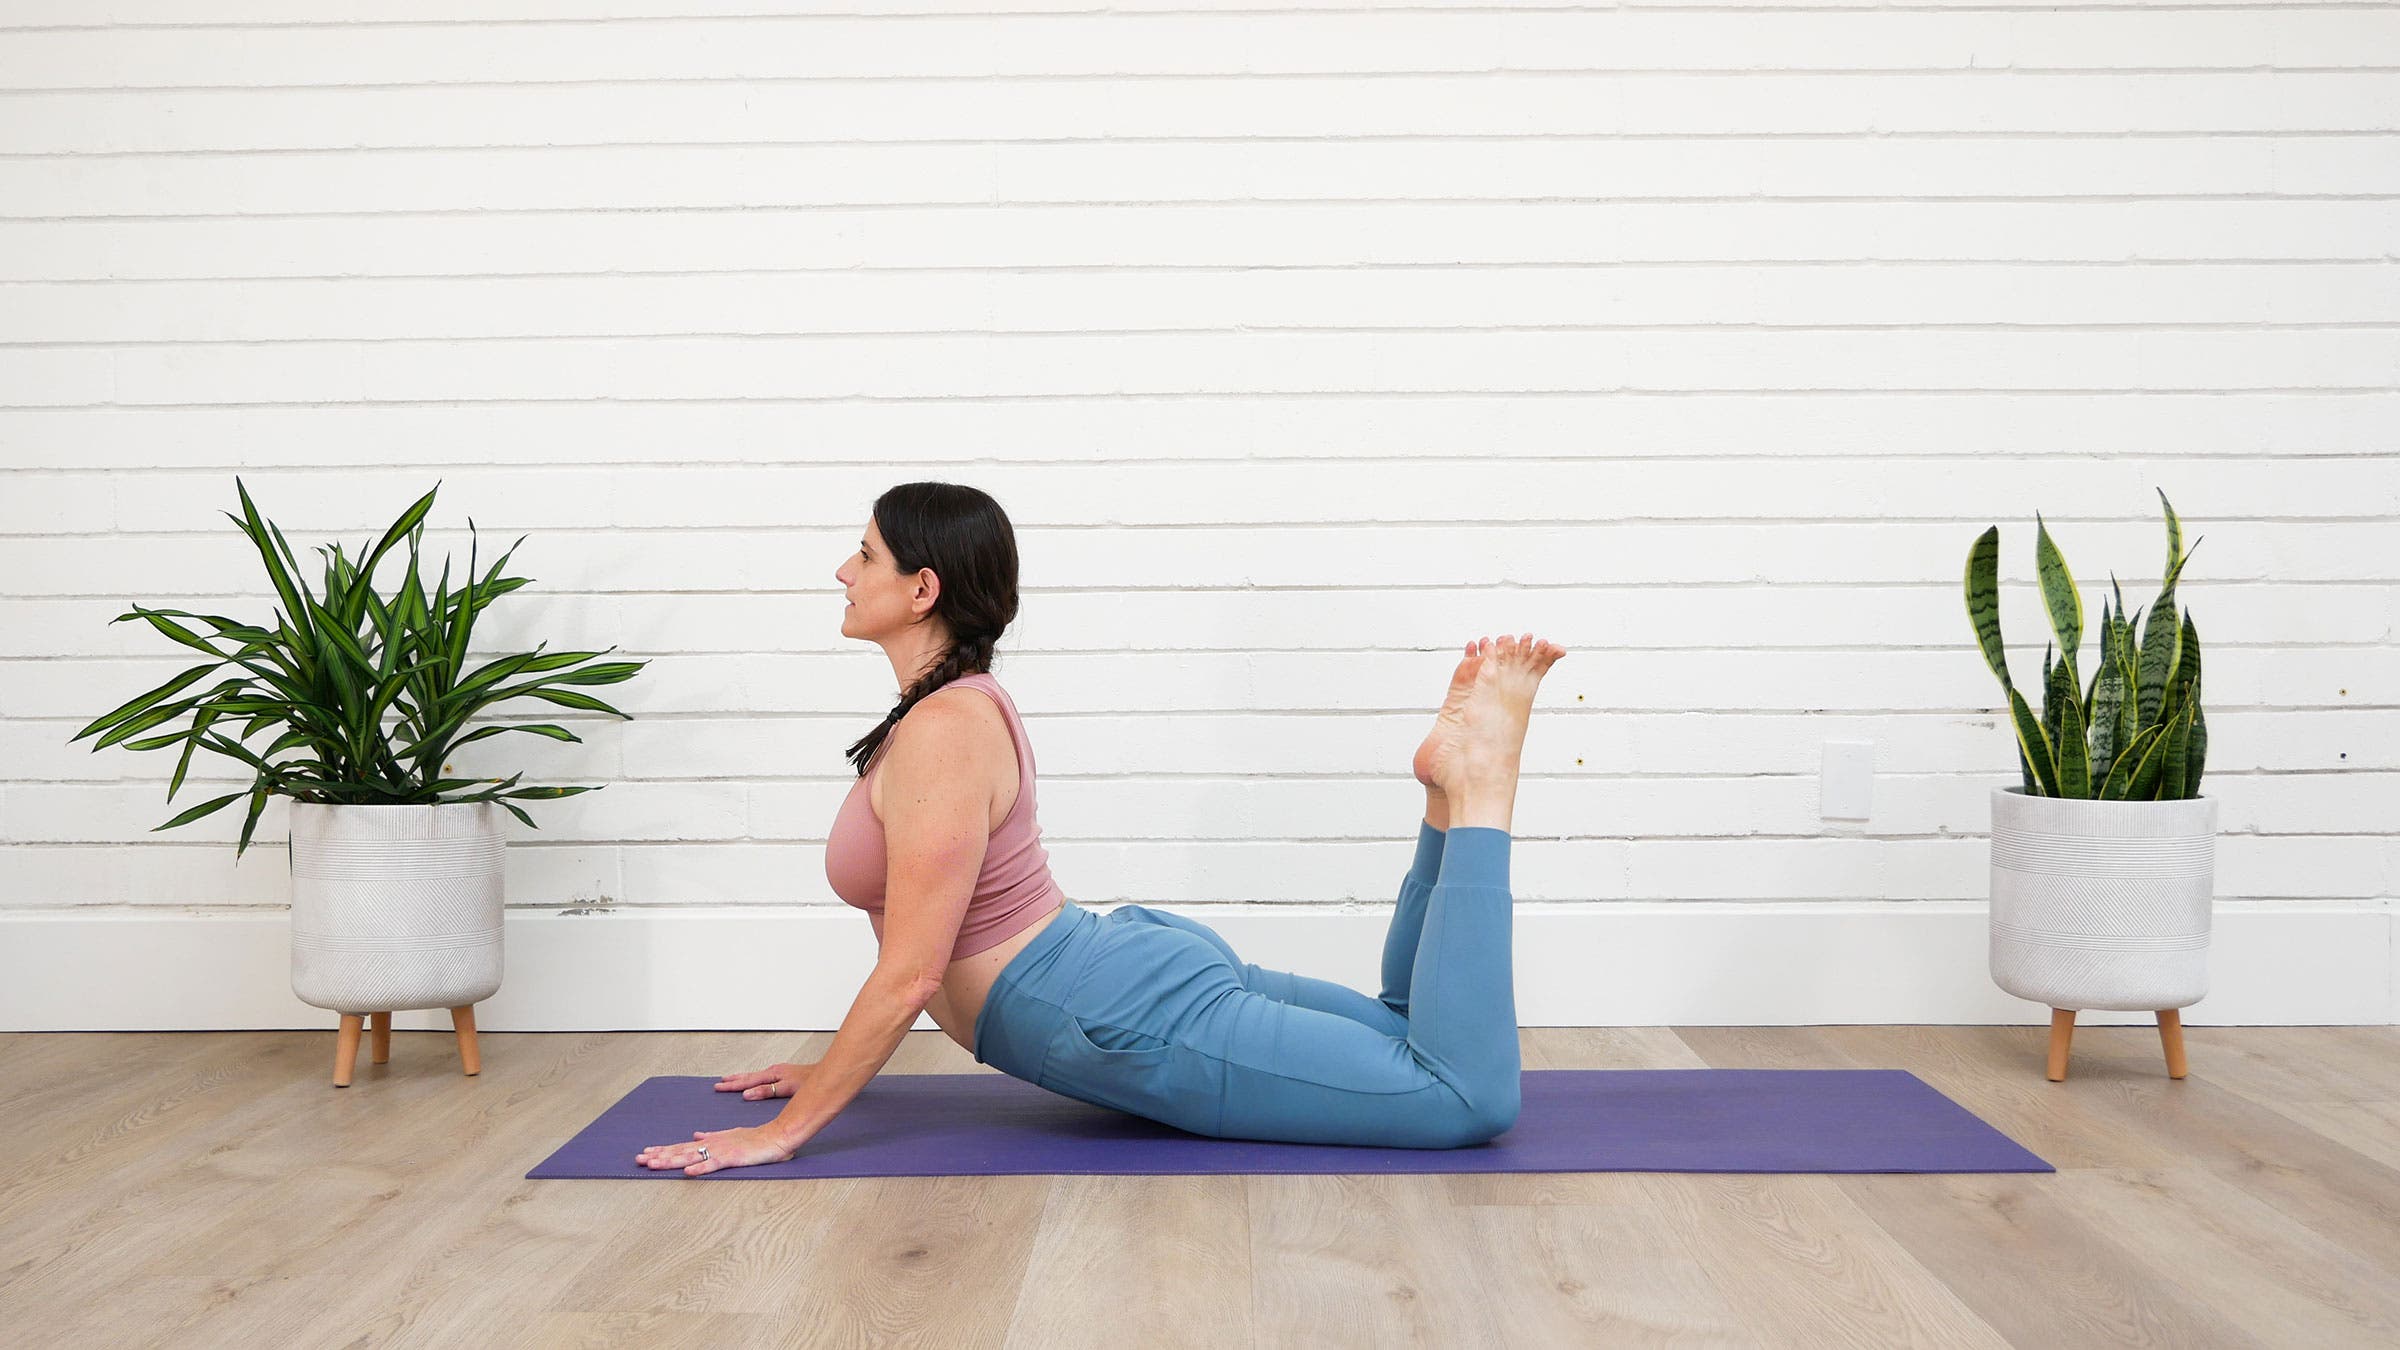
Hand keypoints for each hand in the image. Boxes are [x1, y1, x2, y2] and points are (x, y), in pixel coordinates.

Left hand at [635, 1123, 799, 1175]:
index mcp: (711, 1141)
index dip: (664, 1150)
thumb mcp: (731, 1135)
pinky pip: (714, 1164)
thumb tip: (697, 1135)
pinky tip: (687, 1173)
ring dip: (671, 1161)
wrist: (777, 1136)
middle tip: (638, 1159)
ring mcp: (721, 1151)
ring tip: (653, 1164)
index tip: (646, 1152)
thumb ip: (713, 1136)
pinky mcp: (733, 1158)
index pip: (682, 1146)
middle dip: (659, 1155)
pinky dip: (700, 1168)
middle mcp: (712, 1144)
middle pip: (681, 1151)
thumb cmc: (757, 1140)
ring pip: (691, 1157)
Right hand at [714, 1061, 814, 1100]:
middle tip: (718, 1084)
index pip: (748, 1081)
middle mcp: (774, 1071)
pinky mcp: (783, 1074)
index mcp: (773, 1074)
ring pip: (755, 1075)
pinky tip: (751, 1081)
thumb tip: (748, 1094)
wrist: (827, 1075)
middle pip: (749, 1077)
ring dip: (741, 1078)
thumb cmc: (811, 1082)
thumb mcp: (788, 1088)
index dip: (734, 1086)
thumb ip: (768, 1090)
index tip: (720, 1087)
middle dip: (733, 1081)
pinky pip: (762, 1076)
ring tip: (728, 1080)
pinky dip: (752, 1078)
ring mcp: (778, 1072)